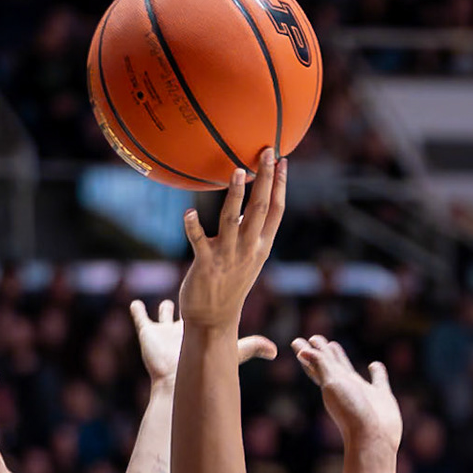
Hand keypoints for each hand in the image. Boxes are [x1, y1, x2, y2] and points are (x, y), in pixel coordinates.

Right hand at [130, 297, 275, 383]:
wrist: (178, 376)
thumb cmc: (205, 363)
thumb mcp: (233, 351)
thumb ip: (254, 347)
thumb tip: (277, 351)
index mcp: (202, 330)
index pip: (206, 314)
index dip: (209, 303)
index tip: (214, 289)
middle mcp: (184, 329)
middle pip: (187, 313)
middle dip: (189, 305)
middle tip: (191, 289)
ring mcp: (164, 332)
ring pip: (162, 315)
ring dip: (162, 308)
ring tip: (163, 302)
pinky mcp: (147, 333)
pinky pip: (140, 319)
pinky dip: (136, 311)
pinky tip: (134, 303)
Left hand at [178, 149, 286, 329]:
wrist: (213, 321)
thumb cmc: (228, 286)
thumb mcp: (246, 258)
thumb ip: (249, 232)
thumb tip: (249, 205)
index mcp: (261, 247)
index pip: (277, 211)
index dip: (280, 185)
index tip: (283, 160)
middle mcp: (248, 250)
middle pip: (261, 209)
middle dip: (266, 179)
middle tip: (267, 151)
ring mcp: (227, 257)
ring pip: (234, 220)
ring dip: (236, 195)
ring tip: (237, 170)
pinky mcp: (206, 264)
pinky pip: (199, 242)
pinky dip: (193, 227)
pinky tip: (188, 212)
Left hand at [292, 335, 400, 449]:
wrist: (373, 438)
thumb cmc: (352, 412)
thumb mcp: (333, 384)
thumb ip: (322, 365)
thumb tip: (303, 350)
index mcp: (331, 384)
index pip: (315, 364)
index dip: (307, 353)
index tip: (299, 342)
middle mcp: (345, 387)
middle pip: (329, 364)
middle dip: (321, 351)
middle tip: (315, 338)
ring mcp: (363, 392)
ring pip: (349, 370)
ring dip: (340, 357)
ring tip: (334, 345)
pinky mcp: (381, 396)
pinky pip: (378, 379)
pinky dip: (376, 371)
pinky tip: (375, 365)